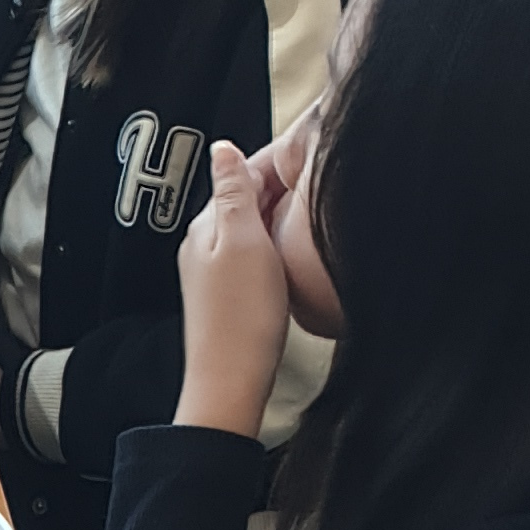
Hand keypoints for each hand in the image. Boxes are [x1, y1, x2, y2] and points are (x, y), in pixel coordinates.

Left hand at [174, 143, 294, 441]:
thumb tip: (223, 148)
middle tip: (324, 174)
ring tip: (316, 204)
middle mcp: (205, 243)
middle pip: (247, 197)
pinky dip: (278, 240)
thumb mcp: (243, 240)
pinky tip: (297, 245)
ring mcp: (217, 269)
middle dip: (283, 183)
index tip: (314, 148)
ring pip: (254, 223)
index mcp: (206, 225)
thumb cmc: (241, 316)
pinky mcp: (232, 292)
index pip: (242, 172)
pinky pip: (257, 250)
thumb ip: (233, 193)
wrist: (232, 381)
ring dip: (282, 211)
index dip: (280, 158)